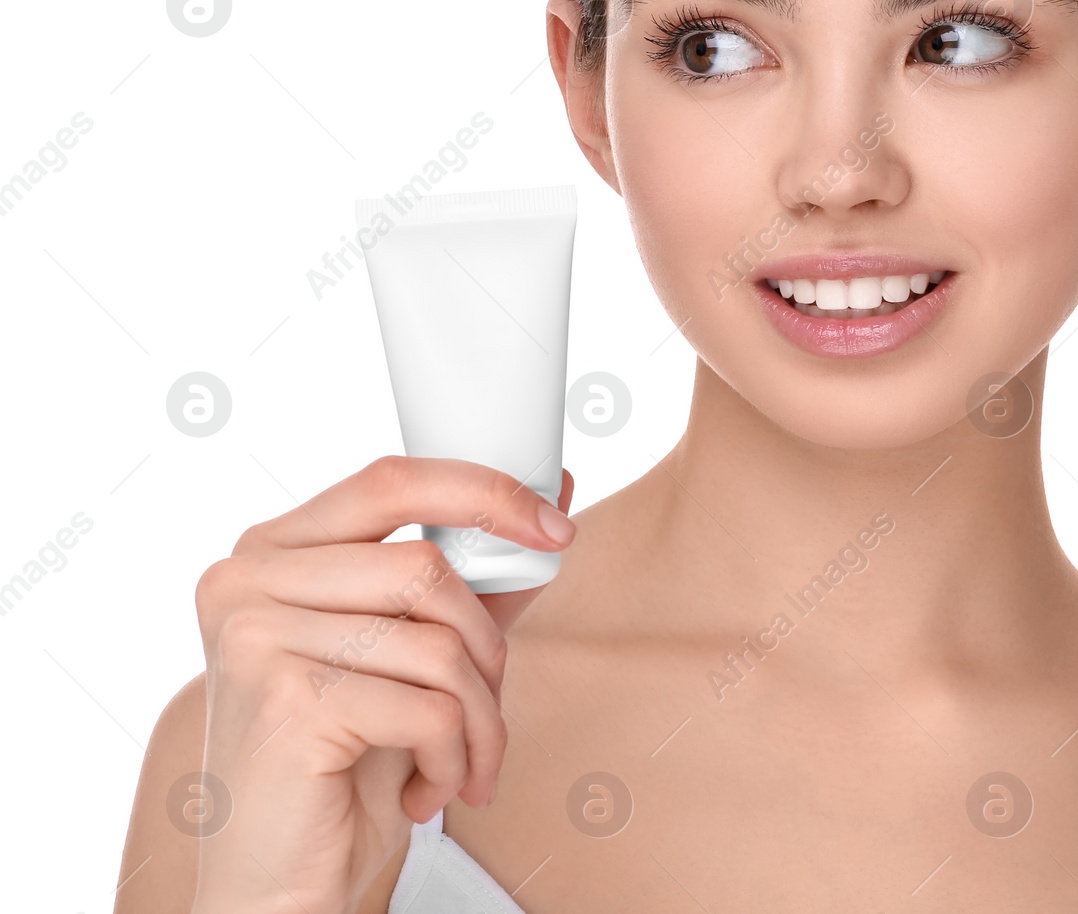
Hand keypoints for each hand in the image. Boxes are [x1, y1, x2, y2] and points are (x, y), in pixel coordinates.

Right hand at [188, 456, 575, 913]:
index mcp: (272, 550)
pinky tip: (428, 793)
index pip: (391, 480)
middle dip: (487, 648)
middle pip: (427, 568)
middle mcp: (246, 580)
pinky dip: (454, 758)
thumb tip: (552, 494)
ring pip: (437, 642)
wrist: (278, 886)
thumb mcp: (411, 659)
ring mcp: (256, 638)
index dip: (485, 492)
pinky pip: (428, 707)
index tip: (556, 527)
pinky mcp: (284, 703)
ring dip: (480, 718)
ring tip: (463, 764)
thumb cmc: (345, 766)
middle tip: (487, 709)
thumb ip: (472, 580)